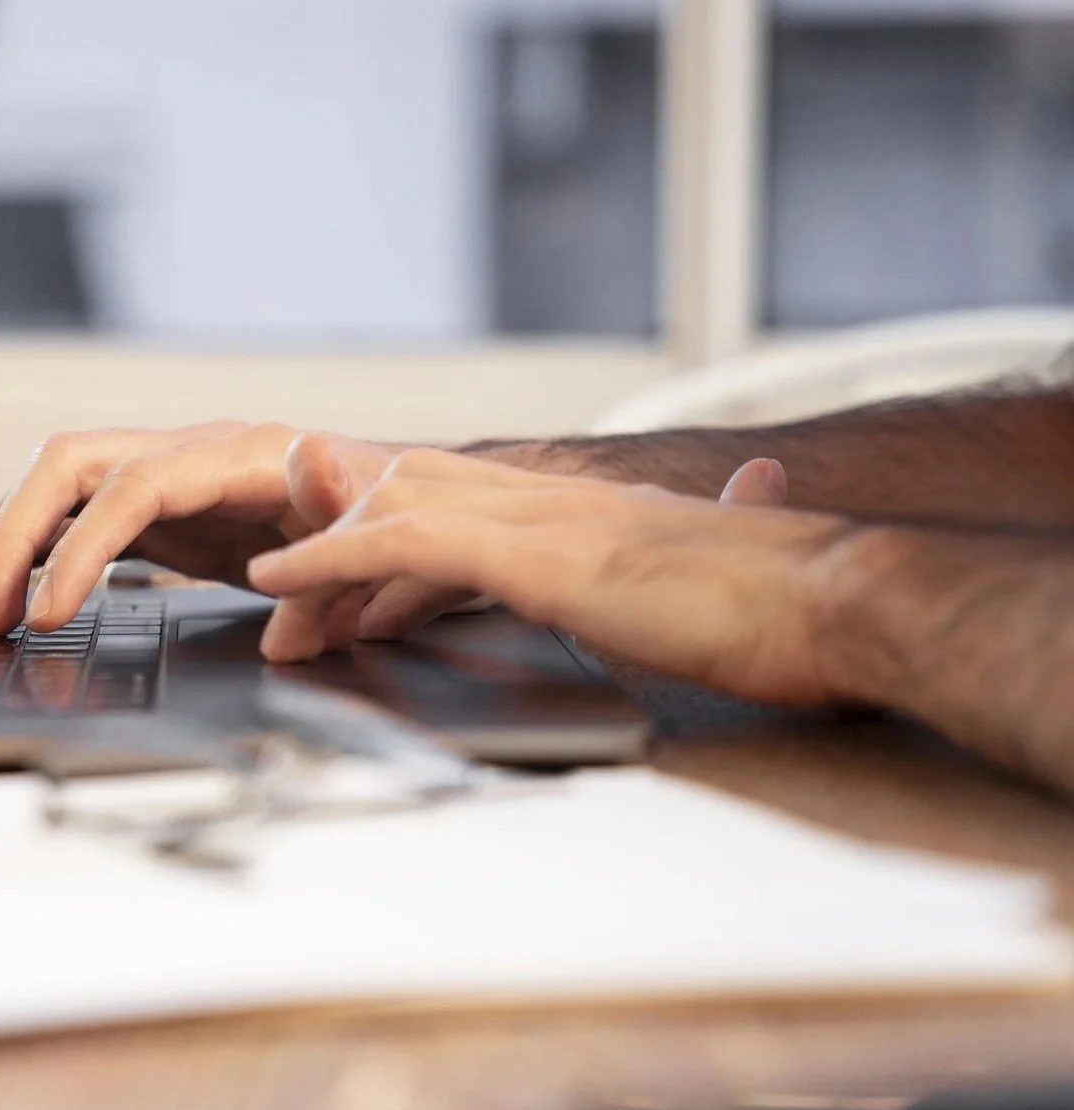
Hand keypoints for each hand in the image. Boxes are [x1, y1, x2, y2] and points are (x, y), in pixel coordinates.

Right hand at [0, 423, 398, 634]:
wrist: (397, 508)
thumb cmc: (389, 522)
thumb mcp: (381, 524)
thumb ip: (344, 509)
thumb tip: (313, 467)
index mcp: (238, 456)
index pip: (132, 488)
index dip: (80, 549)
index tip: (48, 615)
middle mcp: (188, 452)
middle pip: (68, 466)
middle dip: (13, 537)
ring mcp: (164, 474)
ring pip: (55, 485)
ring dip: (2, 540)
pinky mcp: (156, 508)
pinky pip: (70, 513)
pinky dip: (23, 542)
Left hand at [247, 450, 858, 705]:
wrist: (837, 603)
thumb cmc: (783, 610)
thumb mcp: (704, 583)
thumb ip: (686, 559)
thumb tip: (733, 524)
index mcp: (584, 510)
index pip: (459, 506)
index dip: (390, 544)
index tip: (348, 600)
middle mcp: (552, 499)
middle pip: (409, 493)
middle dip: (337, 548)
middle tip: (288, 609)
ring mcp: (541, 516)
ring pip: (392, 506)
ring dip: (320, 562)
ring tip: (272, 617)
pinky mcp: (536, 551)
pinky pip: (404, 538)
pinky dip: (332, 557)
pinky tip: (284, 584)